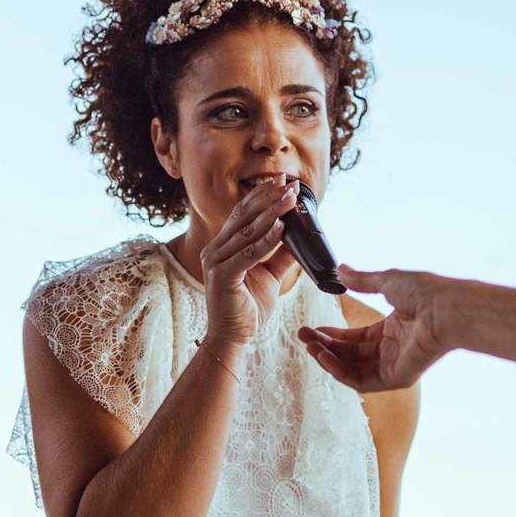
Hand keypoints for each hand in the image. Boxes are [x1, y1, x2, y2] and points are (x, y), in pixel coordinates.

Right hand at [201, 177, 301, 347]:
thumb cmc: (247, 307)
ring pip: (247, 231)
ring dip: (272, 213)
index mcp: (224, 245)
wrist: (232, 336)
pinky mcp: (222, 276)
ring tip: (290, 199)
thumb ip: (281, 255)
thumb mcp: (270, 275)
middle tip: (290, 183)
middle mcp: (216, 249)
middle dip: (269, 197)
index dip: (262, 195)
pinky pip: (247, 254)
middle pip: (244, 215)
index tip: (282, 180)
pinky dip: (266, 240)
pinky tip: (282, 228)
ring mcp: (216, 261)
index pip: (243, 212)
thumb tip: (299, 237)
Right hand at [298, 265, 458, 391]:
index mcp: (391, 329)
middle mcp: (391, 350)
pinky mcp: (395, 378)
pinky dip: (339, 371)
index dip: (333, 335)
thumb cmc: (425, 291)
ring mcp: (393, 365)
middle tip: (304, 337)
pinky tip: (324, 356)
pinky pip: (360, 380)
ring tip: (310, 346)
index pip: (355, 338)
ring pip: (352, 369)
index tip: (312, 329)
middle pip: (350, 354)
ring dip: (328, 358)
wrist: (445, 308)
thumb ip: (362, 280)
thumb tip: (341, 270)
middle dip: (325, 346)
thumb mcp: (387, 281)